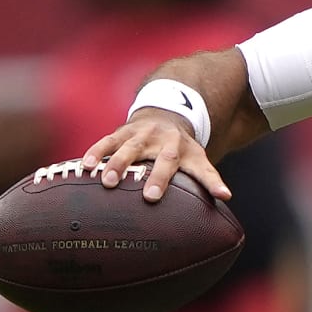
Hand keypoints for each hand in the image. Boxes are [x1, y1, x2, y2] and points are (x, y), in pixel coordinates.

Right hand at [79, 111, 230, 203]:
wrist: (163, 114)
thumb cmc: (181, 148)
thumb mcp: (198, 159)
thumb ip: (209, 178)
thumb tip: (226, 196)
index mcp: (186, 151)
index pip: (201, 168)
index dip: (211, 182)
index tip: (221, 194)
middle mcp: (165, 141)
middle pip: (163, 159)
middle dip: (157, 177)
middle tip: (150, 197)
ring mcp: (142, 135)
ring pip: (130, 148)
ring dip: (118, 163)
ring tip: (107, 181)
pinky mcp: (122, 132)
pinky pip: (108, 142)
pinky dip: (96, 152)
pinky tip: (85, 165)